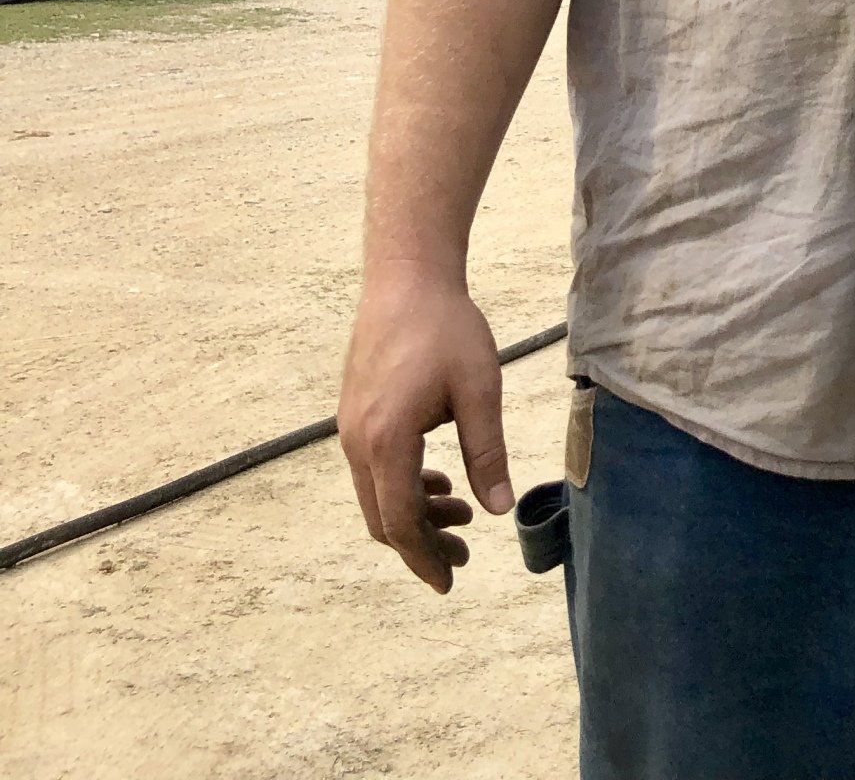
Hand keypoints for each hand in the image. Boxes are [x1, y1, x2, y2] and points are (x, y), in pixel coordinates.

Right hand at [338, 263, 514, 592]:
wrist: (406, 278)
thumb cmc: (446, 329)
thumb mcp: (479, 390)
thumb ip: (487, 453)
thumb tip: (498, 510)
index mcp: (387, 441)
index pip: (401, 522)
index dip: (426, 558)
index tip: (451, 581)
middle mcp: (358, 442)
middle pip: (383, 518)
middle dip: (422, 543)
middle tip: (464, 554)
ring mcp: (351, 428)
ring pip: (377, 494)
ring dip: (415, 511)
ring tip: (460, 511)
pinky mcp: (355, 413)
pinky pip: (374, 469)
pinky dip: (403, 484)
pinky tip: (437, 476)